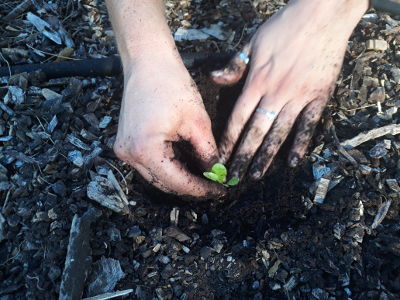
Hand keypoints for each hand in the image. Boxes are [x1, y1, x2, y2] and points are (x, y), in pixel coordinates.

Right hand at [114, 54, 224, 197]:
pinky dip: (168, 164)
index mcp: (145, 150)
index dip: (201, 189)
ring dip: (179, 176)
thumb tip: (217, 174)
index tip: (220, 190)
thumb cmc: (171, 83)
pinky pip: (150, 162)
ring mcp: (124, 149)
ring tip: (203, 173)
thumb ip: (208, 154)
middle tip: (214, 183)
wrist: (148, 60)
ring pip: (157, 175)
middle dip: (190, 185)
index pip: (177, 182)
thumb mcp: (197, 122)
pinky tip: (186, 161)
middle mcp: (129, 154)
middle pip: (164, 183)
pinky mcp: (126, 142)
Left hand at [211, 0, 367, 179]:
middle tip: (233, 178)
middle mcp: (275, 93)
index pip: (237, 118)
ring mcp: (298, 97)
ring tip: (255, 176)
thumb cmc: (284, 26)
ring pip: (279, 133)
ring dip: (266, 157)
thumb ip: (234, 65)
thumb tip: (214, 79)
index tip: (219, 159)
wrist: (322, 14)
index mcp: (257, 81)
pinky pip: (308, 126)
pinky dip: (300, 144)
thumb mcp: (253, 41)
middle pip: (255, 132)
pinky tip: (292, 162)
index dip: (227, 141)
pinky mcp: (319, 97)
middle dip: (242, 157)